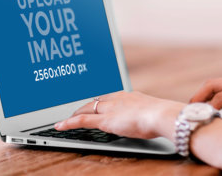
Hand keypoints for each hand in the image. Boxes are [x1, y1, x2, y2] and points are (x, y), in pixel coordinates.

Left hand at [55, 91, 184, 139]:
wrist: (161, 115)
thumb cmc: (161, 115)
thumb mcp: (152, 112)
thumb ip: (145, 113)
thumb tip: (149, 117)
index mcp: (127, 95)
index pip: (107, 96)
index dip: (98, 101)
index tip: (94, 103)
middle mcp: (116, 98)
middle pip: (95, 101)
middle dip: (84, 106)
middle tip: (76, 110)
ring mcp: (109, 108)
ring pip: (86, 108)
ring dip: (75, 113)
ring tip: (67, 119)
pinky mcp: (104, 120)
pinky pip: (82, 121)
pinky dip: (69, 123)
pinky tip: (60, 126)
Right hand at [190, 77, 221, 127]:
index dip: (210, 105)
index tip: (202, 116)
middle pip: (213, 84)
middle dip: (199, 95)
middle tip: (189, 108)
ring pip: (213, 84)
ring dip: (202, 93)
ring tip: (193, 107)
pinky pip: (218, 87)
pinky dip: (208, 94)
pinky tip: (204, 104)